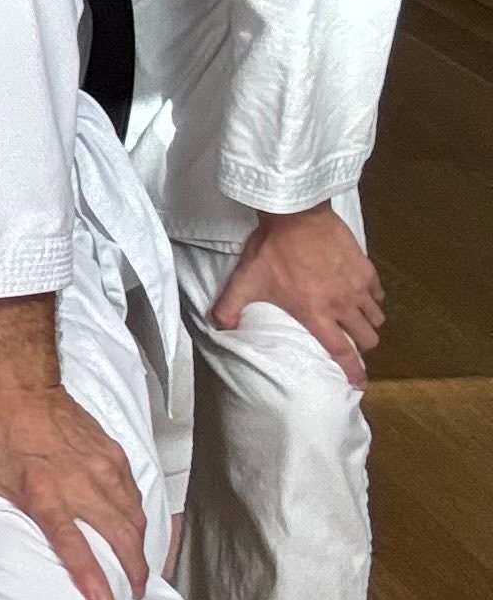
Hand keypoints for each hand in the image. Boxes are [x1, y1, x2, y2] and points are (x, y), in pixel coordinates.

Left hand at [0, 294, 149, 599]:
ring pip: (134, 517)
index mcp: (41, 491)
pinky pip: (135, 495)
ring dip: (141, 547)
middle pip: (119, 534)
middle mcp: (79, 482)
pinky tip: (136, 534)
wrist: (19, 386)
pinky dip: (140, 519)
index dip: (90, 573)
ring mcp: (101, 468)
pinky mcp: (114, 455)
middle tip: (134, 593)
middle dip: (133, 569)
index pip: (71, 540)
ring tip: (141, 571)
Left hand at [216, 204, 380, 386]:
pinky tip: (361, 295)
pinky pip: (378, 293)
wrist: (296, 215)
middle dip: (362, 347)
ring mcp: (358, 286)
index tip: (360, 384)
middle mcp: (342, 305)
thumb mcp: (244, 281)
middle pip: (367, 338)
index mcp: (316, 314)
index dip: (352, 372)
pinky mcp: (366, 268)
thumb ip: (230, 308)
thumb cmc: (271, 250)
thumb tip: (221, 328)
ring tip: (356, 321)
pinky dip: (372, 299)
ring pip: (376, 317)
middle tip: (352, 344)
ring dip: (368, 324)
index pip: (340, 351)